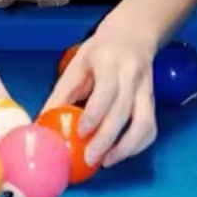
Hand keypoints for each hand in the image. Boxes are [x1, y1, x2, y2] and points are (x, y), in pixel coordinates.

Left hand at [39, 17, 157, 168]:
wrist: (133, 34)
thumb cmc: (100, 51)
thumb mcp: (78, 63)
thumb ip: (63, 93)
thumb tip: (43, 123)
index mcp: (110, 61)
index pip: (107, 89)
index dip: (95, 113)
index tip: (81, 132)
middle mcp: (132, 75)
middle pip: (123, 110)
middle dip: (106, 138)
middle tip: (89, 159)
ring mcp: (146, 88)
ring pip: (144, 122)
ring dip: (126, 147)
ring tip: (107, 162)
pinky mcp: (153, 101)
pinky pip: (150, 128)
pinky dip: (137, 145)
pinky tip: (121, 153)